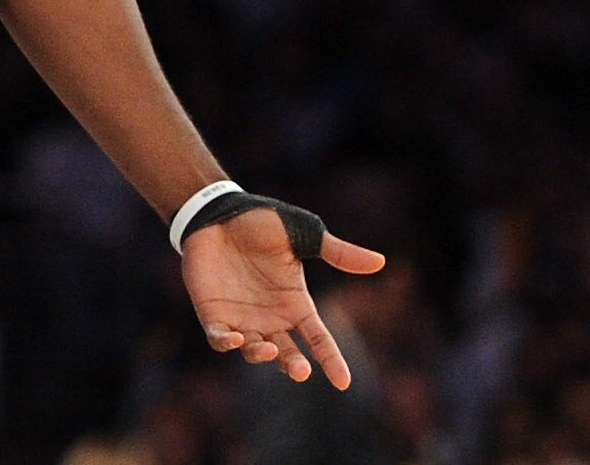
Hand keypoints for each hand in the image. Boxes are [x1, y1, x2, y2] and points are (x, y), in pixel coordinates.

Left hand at [182, 208, 385, 388]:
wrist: (217, 210)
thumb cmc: (260, 221)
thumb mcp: (302, 235)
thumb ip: (337, 253)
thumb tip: (379, 262)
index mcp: (296, 303)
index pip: (319, 339)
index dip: (331, 360)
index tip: (343, 382)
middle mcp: (271, 316)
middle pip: (288, 353)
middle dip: (294, 365)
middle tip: (300, 370)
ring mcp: (242, 317)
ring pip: (255, 350)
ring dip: (261, 355)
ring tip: (268, 348)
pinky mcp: (213, 313)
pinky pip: (219, 339)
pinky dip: (226, 343)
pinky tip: (234, 338)